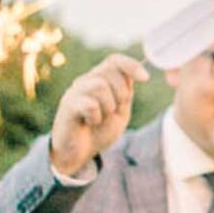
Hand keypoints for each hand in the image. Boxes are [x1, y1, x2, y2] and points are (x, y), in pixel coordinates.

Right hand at [46, 53, 146, 178]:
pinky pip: (90, 104)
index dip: (131, 65)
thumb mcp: (120, 110)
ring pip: (100, 85)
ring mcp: (75, 92)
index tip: (145, 78)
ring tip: (100, 117)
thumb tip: (139, 74)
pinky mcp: (67, 105)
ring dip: (108, 106)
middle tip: (112, 110)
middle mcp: (85, 82)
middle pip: (111, 71)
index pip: (114, 60)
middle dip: (121, 93)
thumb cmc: (100, 129)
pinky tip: (90, 123)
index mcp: (100, 80)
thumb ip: (126, 92)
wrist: (79, 152)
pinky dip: (97, 117)